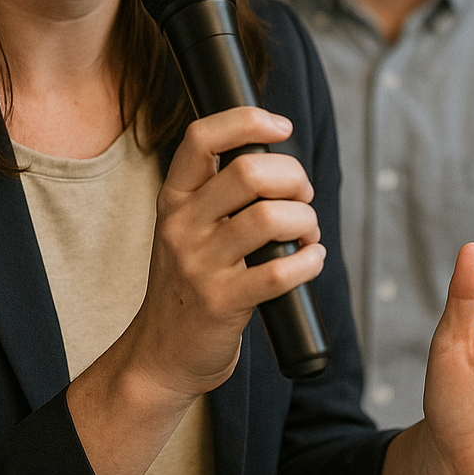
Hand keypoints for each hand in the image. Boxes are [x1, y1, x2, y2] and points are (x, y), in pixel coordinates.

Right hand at [132, 107, 324, 398]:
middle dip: (293, 178)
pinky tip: (311, 261)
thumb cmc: (189, 284)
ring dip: (306, 222)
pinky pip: (280, 271)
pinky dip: (310, 261)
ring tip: (308, 235)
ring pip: (271, 218)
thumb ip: (218, 195)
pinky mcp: (222, 302)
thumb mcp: (186, 230)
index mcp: (173, 199)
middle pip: (249, 172)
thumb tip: (278, 161)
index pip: (201, 137)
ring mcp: (199, 265)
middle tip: (303, 196)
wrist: (162, 354)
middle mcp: (181, 226)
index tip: (280, 127)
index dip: (247, 121)